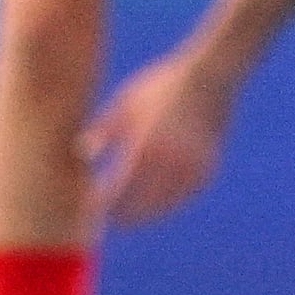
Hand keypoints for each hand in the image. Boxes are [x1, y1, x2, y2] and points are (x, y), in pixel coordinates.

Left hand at [84, 46, 233, 226]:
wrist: (211, 76)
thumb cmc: (162, 86)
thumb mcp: (126, 103)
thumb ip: (103, 130)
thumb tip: (83, 154)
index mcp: (145, 146)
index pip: (117, 192)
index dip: (101, 207)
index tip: (88, 211)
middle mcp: (170, 163)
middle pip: (139, 208)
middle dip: (121, 216)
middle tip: (106, 219)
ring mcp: (191, 169)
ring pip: (162, 208)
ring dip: (144, 214)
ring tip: (126, 215)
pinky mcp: (207, 170)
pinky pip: (180, 197)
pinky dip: (165, 202)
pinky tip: (152, 200)